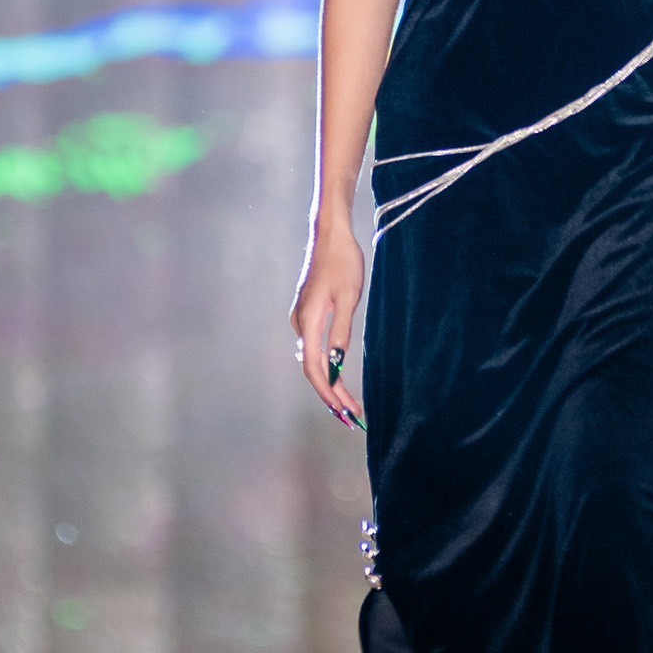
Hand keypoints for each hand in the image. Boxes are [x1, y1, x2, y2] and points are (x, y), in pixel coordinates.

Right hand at [290, 222, 366, 428]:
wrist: (329, 234)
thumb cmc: (343, 262)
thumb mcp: (349, 297)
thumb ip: (342, 332)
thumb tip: (337, 364)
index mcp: (309, 321)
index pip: (316, 369)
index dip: (330, 394)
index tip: (346, 412)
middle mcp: (300, 323)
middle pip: (313, 369)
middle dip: (332, 396)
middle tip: (353, 418)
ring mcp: (301, 317)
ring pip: (312, 360)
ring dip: (329, 383)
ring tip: (347, 404)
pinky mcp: (306, 312)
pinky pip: (313, 347)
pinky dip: (325, 366)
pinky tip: (337, 375)